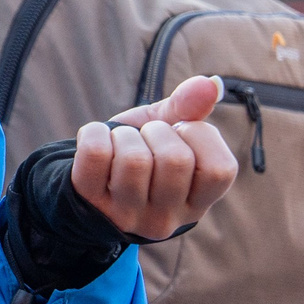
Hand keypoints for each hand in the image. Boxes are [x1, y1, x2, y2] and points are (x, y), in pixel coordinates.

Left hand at [72, 74, 238, 241]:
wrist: (84, 172)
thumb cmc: (139, 150)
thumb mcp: (170, 130)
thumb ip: (190, 108)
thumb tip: (211, 83)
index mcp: (197, 204)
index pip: (219, 170)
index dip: (200, 136)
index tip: (181, 132)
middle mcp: (165, 220)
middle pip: (176, 160)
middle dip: (157, 132)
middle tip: (145, 138)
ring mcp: (126, 215)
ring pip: (134, 159)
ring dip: (125, 135)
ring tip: (122, 143)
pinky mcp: (90, 202)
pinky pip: (95, 153)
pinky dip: (94, 132)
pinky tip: (98, 141)